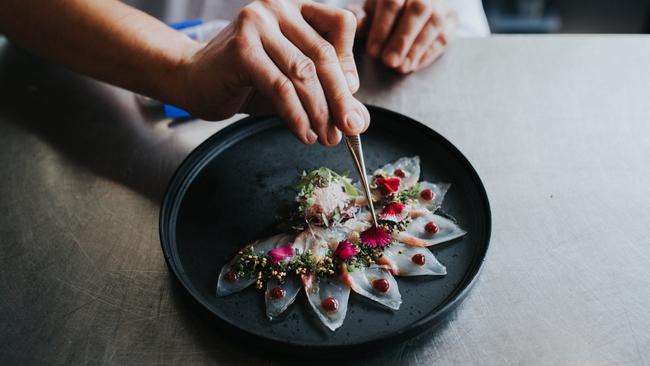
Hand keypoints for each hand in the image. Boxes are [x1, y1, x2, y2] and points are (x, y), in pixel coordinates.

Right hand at [177, 0, 369, 145]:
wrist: (194, 80)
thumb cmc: (246, 79)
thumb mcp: (292, 79)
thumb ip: (324, 89)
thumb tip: (359, 119)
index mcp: (296, 7)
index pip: (340, 26)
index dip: (349, 64)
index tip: (351, 99)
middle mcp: (277, 7)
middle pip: (324, 54)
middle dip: (340, 98)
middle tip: (350, 129)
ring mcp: (257, 24)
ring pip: (303, 73)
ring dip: (320, 112)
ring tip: (327, 138)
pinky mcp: (241, 49)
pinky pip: (280, 88)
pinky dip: (297, 116)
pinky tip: (304, 134)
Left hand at [349, 0, 456, 72]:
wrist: (411, 7)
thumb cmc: (385, 10)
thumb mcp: (369, 10)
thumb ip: (360, 16)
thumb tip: (358, 25)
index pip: (392, 1)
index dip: (382, 28)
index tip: (373, 51)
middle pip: (418, 9)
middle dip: (402, 39)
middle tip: (388, 62)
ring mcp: (441, 5)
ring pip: (434, 22)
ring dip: (416, 48)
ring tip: (400, 67)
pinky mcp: (451, 21)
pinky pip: (444, 37)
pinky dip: (428, 53)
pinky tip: (413, 65)